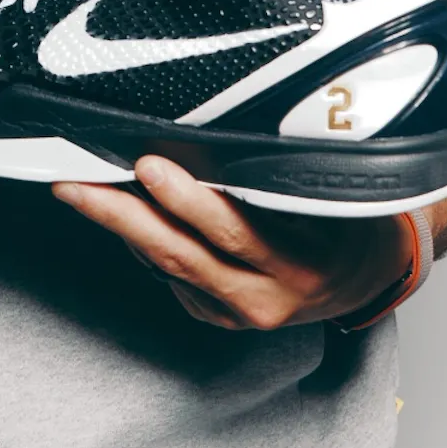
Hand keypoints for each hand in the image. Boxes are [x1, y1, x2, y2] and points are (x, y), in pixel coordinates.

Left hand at [53, 158, 446, 328]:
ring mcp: (242, 313)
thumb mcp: (336, 194)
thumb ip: (286, 172)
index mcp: (302, 261)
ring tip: (77, 188)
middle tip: (76, 181)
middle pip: (184, 253)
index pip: (235, 230)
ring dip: (119, 225)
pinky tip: (118, 213)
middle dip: (122, 214)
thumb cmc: (351, 219)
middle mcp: (268, 295)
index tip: (148, 165)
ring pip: (170, 267)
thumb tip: (220, 128)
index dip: (189, 200)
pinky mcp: (223, 318)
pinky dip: (143, 244)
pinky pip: (173, 279)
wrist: (370, 277)